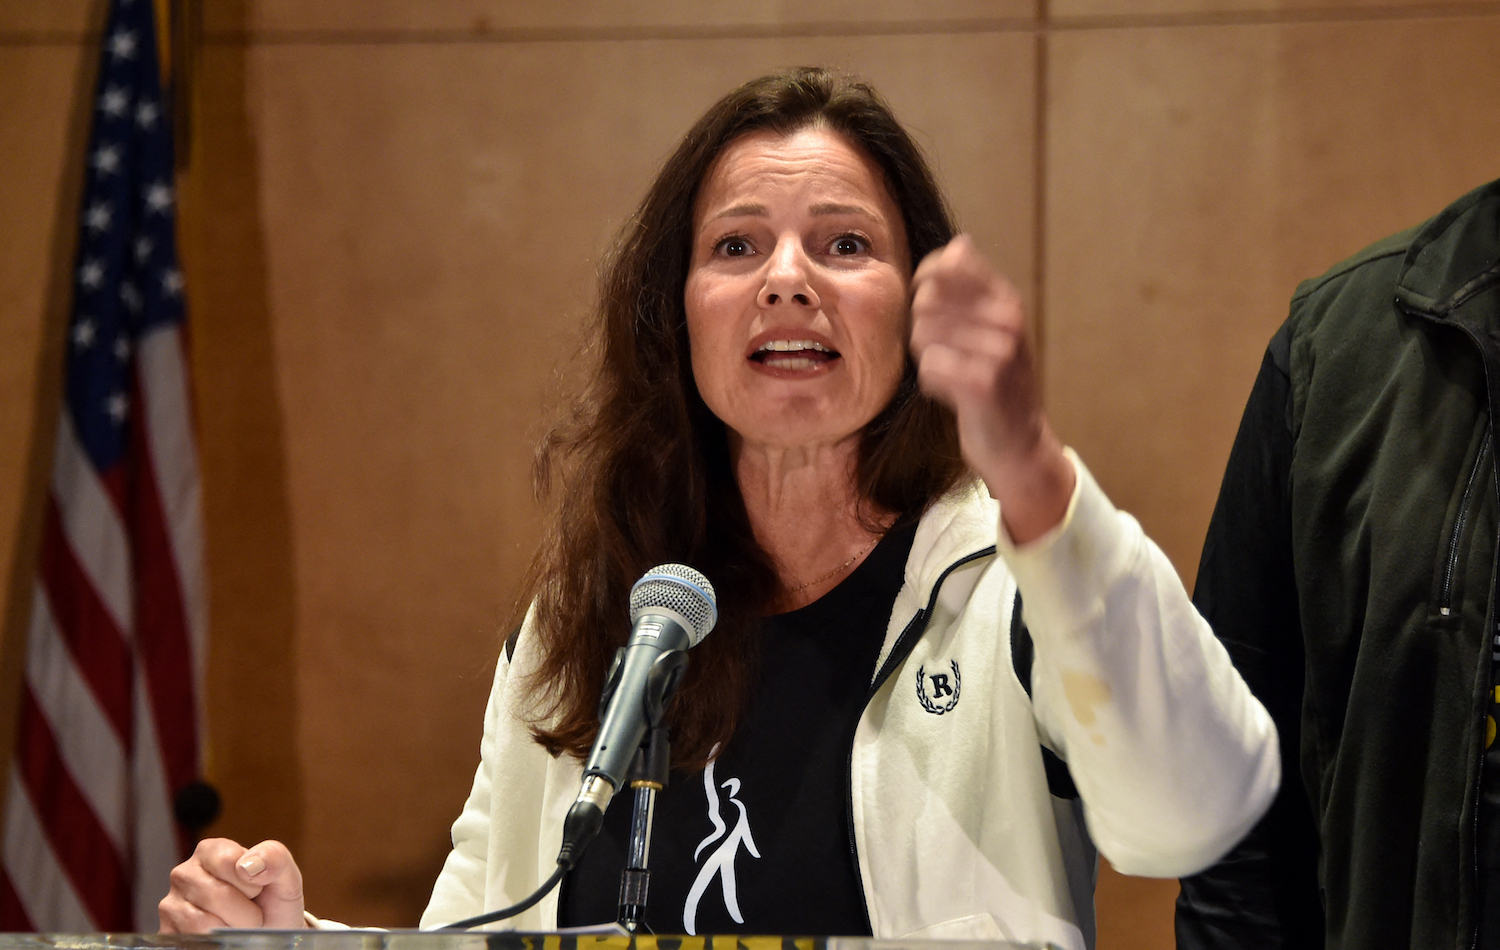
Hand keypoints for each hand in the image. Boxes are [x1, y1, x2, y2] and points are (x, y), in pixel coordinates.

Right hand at [158, 838, 306, 932]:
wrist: (266, 933)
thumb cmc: (272, 902)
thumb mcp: (284, 876)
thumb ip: (275, 858)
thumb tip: (249, 864)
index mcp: (211, 851)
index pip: (228, 862)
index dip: (252, 882)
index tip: (258, 888)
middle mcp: (185, 874)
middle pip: (216, 895)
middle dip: (246, 912)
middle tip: (253, 913)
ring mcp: (172, 904)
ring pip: (202, 922)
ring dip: (233, 930)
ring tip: (239, 924)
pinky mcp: (168, 932)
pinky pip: (192, 941)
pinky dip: (217, 943)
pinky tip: (223, 935)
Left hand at [910, 235, 1073, 542]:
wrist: (1018, 443)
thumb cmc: (994, 381)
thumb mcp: (992, 328)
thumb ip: (972, 288)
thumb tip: (959, 242)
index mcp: (1007, 299)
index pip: (949, 262)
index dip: (925, 280)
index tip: (929, 305)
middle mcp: (1008, 319)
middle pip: (926, 300)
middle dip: (922, 328)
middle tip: (945, 353)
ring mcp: (999, 351)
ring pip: (922, 334)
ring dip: (927, 358)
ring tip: (952, 373)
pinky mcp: (984, 384)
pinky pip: (929, 367)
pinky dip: (932, 383)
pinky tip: (953, 394)